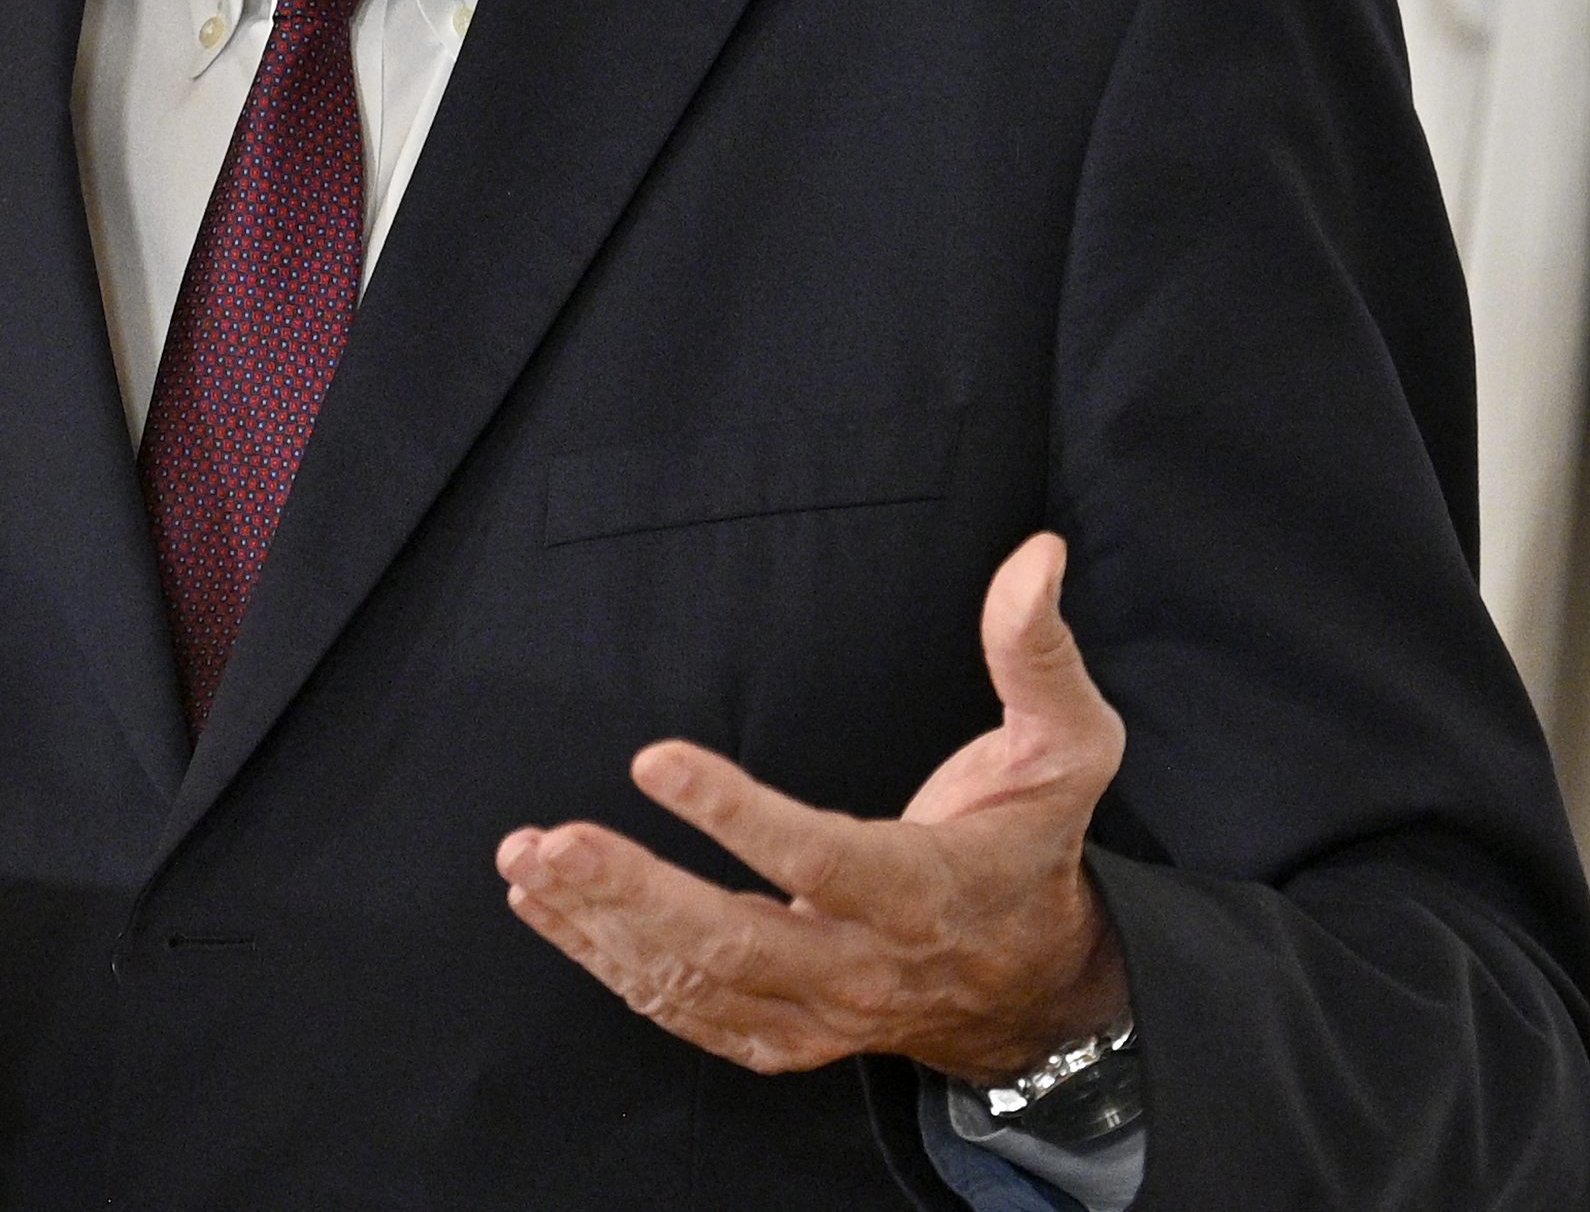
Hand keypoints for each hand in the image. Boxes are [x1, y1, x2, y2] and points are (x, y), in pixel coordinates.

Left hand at [496, 531, 1129, 1086]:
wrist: (1033, 985)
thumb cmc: (1030, 844)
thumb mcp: (1066, 751)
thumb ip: (1039, 656)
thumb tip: (1035, 554)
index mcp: (923, 891)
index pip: (820, 860)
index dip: (735, 815)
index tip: (652, 756)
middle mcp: (864, 966)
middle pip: (736, 945)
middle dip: (635, 893)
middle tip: (552, 838)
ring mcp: (818, 1013)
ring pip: (696, 985)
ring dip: (599, 925)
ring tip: (523, 858)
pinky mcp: (781, 1035)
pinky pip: (684, 1012)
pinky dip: (607, 964)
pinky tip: (544, 907)